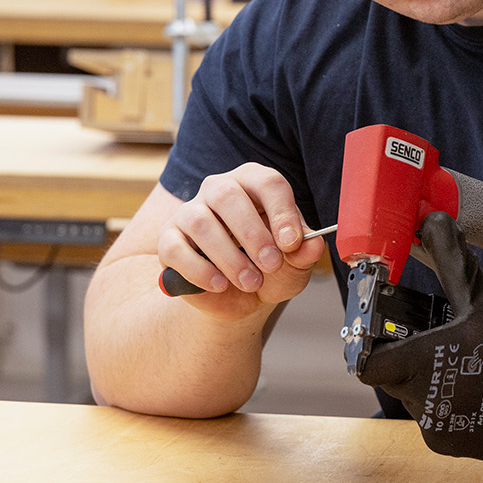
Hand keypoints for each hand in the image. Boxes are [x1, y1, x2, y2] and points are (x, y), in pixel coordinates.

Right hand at [155, 163, 325, 320]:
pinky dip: (199, 270)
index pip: (267, 183)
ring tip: (250, 282)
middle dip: (252, 234)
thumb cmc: (269, 269)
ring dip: (229, 257)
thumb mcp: (294, 264)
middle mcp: (218, 190)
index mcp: (254, 183)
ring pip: (200, 222)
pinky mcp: (169, 240)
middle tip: (270, 264)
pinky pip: (175, 249)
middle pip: (227, 195)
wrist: (239, 299)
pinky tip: (220, 285)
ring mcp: (189, 213)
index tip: (292, 244)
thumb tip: (314, 245)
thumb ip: (304, 253)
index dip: (282, 213)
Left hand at [357, 212, 482, 466]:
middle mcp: (421, 401)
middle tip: (438, 342)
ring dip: (429, 382)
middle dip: (409, 358)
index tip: (389, 334)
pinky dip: (448, 406)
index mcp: (419, 365)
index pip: (367, 362)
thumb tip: (434, 221)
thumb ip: (452, 261)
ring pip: (414, 398)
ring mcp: (435, 427)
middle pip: (393, 376)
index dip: (373, 346)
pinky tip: (476, 390)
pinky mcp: (451, 445)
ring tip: (464, 365)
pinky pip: (435, 420)